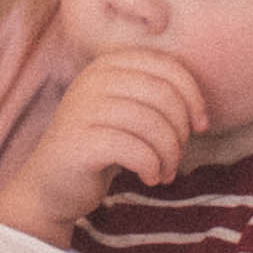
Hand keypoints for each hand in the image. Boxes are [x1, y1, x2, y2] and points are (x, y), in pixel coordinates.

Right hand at [0, 47, 212, 244]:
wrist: (51, 187)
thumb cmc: (101, 149)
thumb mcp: (127, 113)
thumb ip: (154, 97)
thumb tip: (200, 110)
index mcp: (107, 65)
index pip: (167, 66)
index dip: (193, 96)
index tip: (200, 126)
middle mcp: (92, 80)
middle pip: (164, 95)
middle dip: (181, 131)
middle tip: (176, 158)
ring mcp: (81, 109)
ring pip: (152, 123)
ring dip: (170, 155)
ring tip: (165, 173)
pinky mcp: (78, 142)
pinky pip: (134, 149)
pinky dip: (152, 166)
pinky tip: (150, 178)